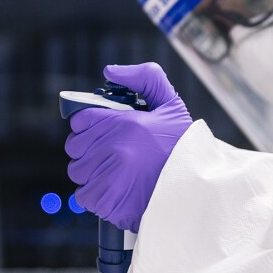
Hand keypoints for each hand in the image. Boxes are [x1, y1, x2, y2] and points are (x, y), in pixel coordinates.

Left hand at [66, 63, 192, 231]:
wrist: (197, 189)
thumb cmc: (183, 148)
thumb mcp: (172, 105)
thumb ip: (146, 78)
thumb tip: (110, 71)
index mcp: (126, 123)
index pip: (81, 120)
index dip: (89, 126)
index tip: (103, 133)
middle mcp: (114, 148)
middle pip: (75, 147)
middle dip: (88, 149)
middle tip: (109, 154)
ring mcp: (109, 176)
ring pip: (78, 172)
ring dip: (91, 173)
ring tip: (114, 173)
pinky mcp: (108, 201)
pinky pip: (84, 196)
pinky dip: (95, 196)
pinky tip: (114, 191)